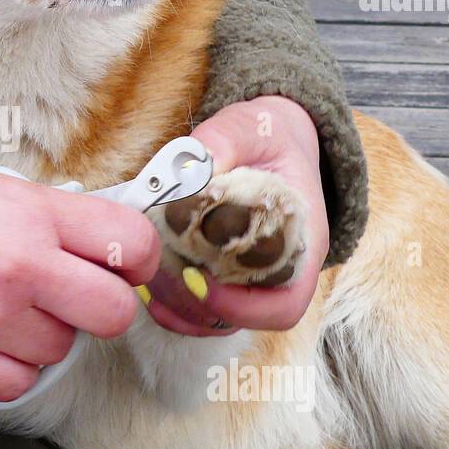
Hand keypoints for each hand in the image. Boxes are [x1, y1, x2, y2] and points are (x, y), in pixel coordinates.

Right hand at [0, 147, 159, 399]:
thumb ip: (46, 218)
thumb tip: (100, 248)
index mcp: (31, 212)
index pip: (131, 243)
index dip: (135, 262)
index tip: (119, 268)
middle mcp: (18, 265)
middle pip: (113, 313)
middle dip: (100, 310)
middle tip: (69, 299)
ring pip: (61, 352)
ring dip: (41, 338)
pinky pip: (15, 385)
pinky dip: (7, 369)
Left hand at [145, 97, 329, 335]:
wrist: (271, 139)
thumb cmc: (266, 136)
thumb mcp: (249, 127)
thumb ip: (224, 140)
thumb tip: (196, 162)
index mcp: (300, 242)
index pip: (285, 304)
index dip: (242, 306)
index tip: (201, 279)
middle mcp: (280, 270)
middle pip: (245, 320)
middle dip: (198, 306)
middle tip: (162, 274)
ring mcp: (250, 276)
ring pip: (217, 321)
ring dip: (179, 307)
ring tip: (150, 276)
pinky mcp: (224, 274)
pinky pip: (199, 310)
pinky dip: (171, 303)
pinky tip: (147, 280)